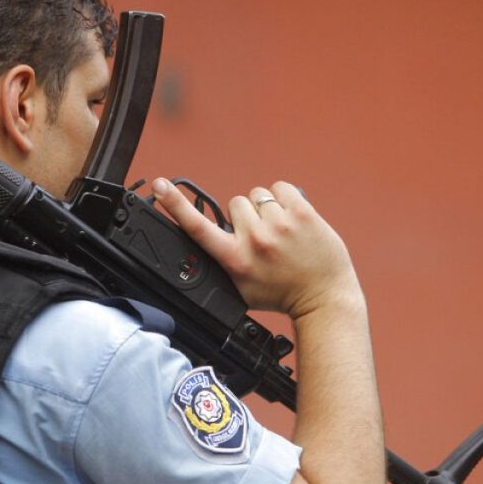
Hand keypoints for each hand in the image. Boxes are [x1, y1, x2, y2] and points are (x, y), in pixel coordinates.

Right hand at [151, 178, 362, 318]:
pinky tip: (293, 219)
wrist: (324, 297)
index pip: (197, 228)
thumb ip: (223, 261)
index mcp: (235, 259)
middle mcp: (254, 240)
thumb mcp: (241, 286)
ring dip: (267, 208)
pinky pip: (282, 188)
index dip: (174, 205)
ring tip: (281, 232)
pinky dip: (286, 199)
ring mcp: (279, 225)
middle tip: (263, 239)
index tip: (159, 187)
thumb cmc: (281, 293)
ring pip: (258, 195)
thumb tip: (211, 237)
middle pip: (235, 203)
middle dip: (246, 216)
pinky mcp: (302, 213)